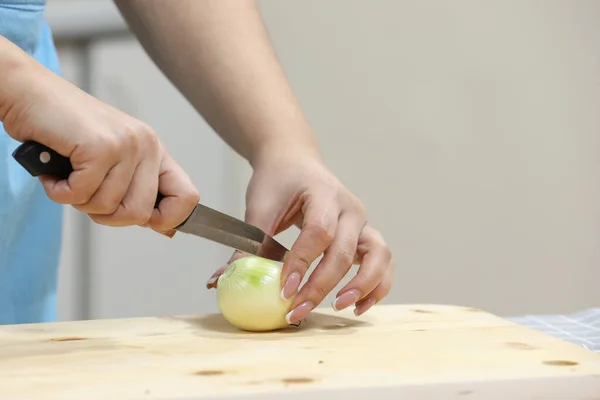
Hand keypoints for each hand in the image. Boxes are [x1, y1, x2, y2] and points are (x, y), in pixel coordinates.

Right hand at [1, 54, 198, 232]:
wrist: (31, 94)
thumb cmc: (68, 130)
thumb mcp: (113, 161)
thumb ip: (139, 191)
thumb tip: (167, 229)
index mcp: (155, 151)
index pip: (187, 197)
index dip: (167, 220)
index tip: (145, 222)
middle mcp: (147, 145)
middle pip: (140, 214)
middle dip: (107, 216)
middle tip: (87, 193)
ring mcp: (126, 144)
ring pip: (108, 207)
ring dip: (78, 200)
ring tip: (69, 174)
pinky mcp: (100, 146)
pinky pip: (81, 195)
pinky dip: (60, 191)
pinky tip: (55, 171)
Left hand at [207, 150, 393, 322]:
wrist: (295, 161)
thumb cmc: (277, 181)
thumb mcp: (258, 208)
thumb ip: (246, 245)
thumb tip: (220, 283)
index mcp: (323, 193)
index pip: (318, 231)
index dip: (302, 262)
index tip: (284, 289)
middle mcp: (350, 208)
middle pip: (345, 250)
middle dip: (321, 286)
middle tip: (297, 310)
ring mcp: (363, 222)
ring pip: (379, 256)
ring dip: (363, 285)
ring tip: (339, 307)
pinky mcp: (366, 236)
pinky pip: (383, 262)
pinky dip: (377, 286)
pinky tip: (357, 306)